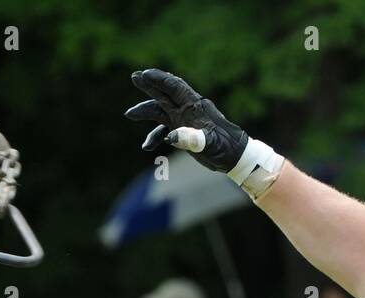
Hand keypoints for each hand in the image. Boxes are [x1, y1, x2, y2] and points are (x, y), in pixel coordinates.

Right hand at [125, 69, 248, 173]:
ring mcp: (184, 120)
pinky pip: (164, 131)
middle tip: (134, 77)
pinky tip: (147, 147)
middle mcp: (187, 110)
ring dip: (146, 111)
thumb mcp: (210, 144)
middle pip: (164, 93)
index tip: (145, 74)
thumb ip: (192, 139)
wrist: (235, 157)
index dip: (160, 79)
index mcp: (194, 106)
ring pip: (161, 111)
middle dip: (149, 85)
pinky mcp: (183, 133)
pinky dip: (154, 136)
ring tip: (129, 114)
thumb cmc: (225, 147)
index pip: (174, 87)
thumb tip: (170, 137)